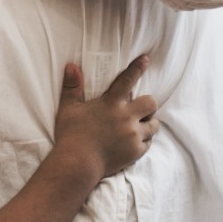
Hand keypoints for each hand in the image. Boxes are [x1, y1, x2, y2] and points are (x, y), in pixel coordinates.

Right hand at [55, 55, 158, 180]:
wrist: (78, 163)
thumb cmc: (71, 134)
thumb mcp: (68, 108)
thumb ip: (72, 86)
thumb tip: (72, 65)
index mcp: (111, 103)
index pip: (128, 80)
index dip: (138, 68)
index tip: (146, 59)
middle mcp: (126, 117)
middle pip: (151, 103)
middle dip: (148, 104)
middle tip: (138, 108)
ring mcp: (133, 136)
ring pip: (154, 125)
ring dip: (148, 123)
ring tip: (138, 125)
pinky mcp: (136, 152)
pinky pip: (148, 143)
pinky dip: (143, 141)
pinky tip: (133, 141)